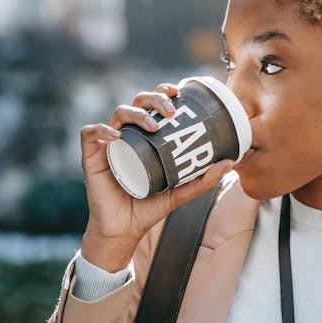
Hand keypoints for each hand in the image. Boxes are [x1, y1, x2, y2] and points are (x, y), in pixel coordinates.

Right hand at [79, 83, 234, 269]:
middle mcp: (127, 135)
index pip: (152, 105)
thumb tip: (230, 162)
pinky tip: (116, 137)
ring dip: (137, 113)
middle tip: (172, 110)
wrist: (124, 229)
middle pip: (137, 102)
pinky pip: (91, 134)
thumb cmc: (149, 207)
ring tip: (154, 126)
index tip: (179, 92)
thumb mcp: (180, 192)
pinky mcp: (91, 157)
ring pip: (118, 113)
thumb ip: (203, 180)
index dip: (163, 92)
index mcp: (145, 137)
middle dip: (154, 98)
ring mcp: (108, 144)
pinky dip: (102, 130)